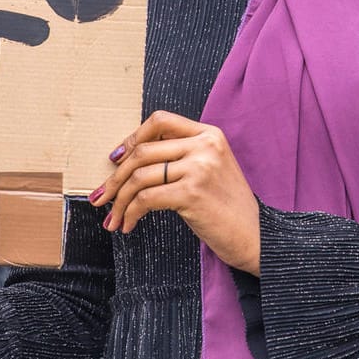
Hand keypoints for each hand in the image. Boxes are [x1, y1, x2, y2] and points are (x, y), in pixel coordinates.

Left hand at [91, 111, 261, 274]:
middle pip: (143, 151)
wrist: (256, 237)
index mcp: (209, 134)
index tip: (116, 159)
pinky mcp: (192, 193)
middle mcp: (205, 146)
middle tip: (101, 197)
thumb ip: (181, 157)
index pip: (160, 121)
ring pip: (139, 176)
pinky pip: (145, 198)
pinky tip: (128, 225)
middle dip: (116, 177)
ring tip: (113, 219)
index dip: (132, 138)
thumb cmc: (229, 209)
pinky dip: (130, 213)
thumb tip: (131, 161)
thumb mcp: (211, 170)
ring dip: (119, 200)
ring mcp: (199, 168)